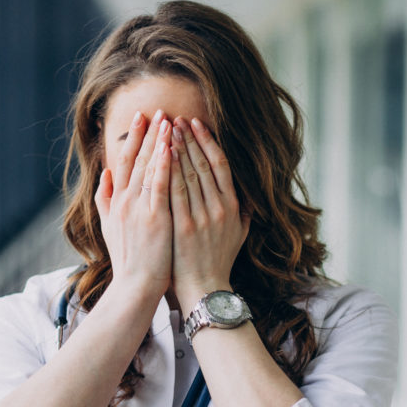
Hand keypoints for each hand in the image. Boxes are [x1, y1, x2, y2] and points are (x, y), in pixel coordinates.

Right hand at [95, 110, 173, 300]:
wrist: (135, 286)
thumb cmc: (129, 260)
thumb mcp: (109, 227)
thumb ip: (104, 199)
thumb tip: (105, 173)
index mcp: (117, 201)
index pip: (125, 161)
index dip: (133, 138)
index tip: (141, 118)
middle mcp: (125, 201)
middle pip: (137, 158)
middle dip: (148, 133)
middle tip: (157, 109)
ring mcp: (139, 208)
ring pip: (149, 167)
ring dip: (158, 141)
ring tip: (168, 119)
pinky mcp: (155, 217)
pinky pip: (160, 183)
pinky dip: (164, 163)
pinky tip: (170, 145)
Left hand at [168, 117, 249, 311]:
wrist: (205, 288)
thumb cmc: (220, 261)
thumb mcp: (240, 234)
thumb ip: (243, 210)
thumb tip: (246, 190)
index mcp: (232, 206)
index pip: (220, 164)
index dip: (208, 141)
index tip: (198, 124)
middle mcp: (218, 207)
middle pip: (202, 164)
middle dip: (188, 138)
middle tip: (176, 118)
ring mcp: (200, 216)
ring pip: (187, 174)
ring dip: (176, 149)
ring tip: (165, 129)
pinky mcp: (182, 226)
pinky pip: (173, 192)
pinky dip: (167, 172)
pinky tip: (159, 156)